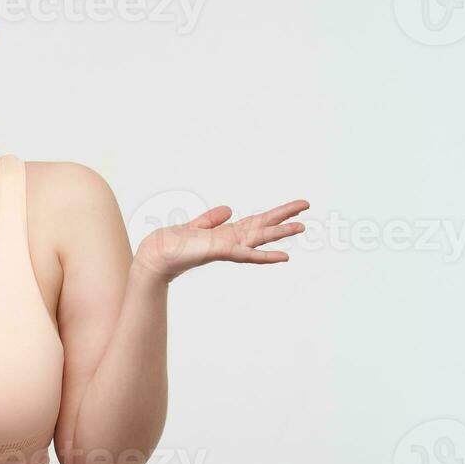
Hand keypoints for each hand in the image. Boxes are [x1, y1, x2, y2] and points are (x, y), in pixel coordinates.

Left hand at [134, 199, 309, 281]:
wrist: (156, 256)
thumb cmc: (172, 244)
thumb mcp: (195, 225)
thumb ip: (212, 219)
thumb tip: (230, 209)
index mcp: (227, 233)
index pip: (257, 221)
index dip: (276, 214)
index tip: (296, 207)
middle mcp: (231, 240)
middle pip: (264, 226)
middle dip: (285, 217)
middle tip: (308, 206)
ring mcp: (228, 247)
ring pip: (260, 239)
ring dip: (281, 233)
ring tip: (303, 227)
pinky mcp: (221, 252)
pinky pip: (248, 255)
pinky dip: (266, 256)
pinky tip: (284, 257)